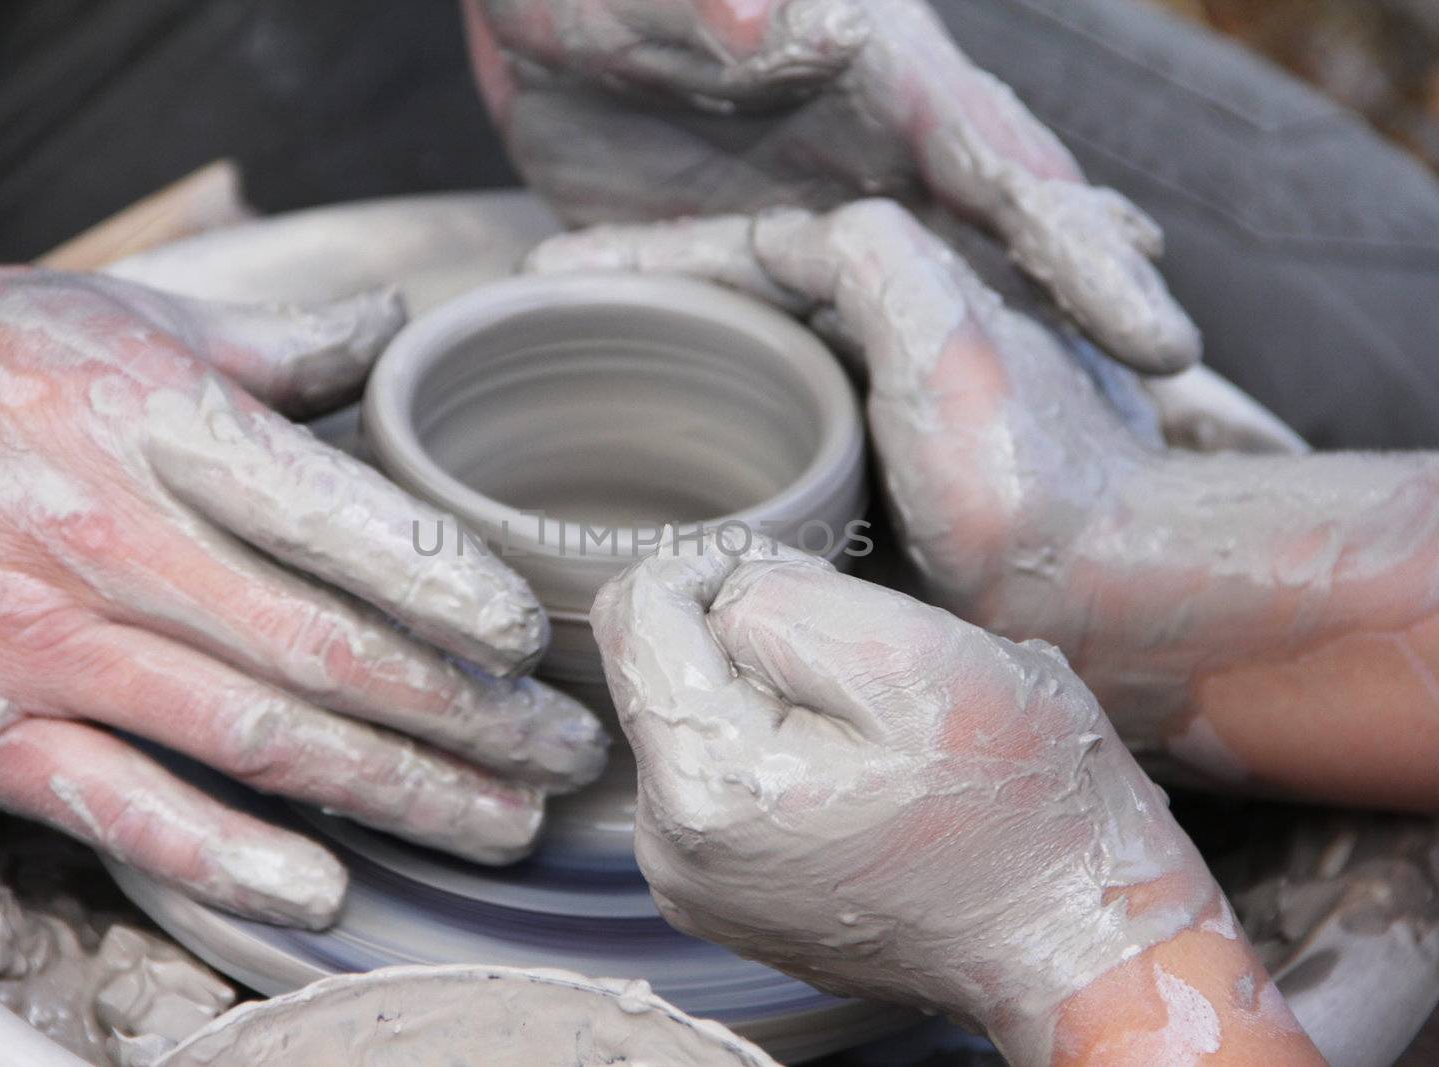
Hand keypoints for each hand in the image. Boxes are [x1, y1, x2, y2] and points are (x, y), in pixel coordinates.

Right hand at [0, 265, 607, 927]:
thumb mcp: (116, 315)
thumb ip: (270, 340)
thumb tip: (394, 326)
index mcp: (156, 427)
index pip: (338, 521)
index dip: (451, 588)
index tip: (533, 638)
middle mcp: (111, 543)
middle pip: (329, 650)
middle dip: (467, 714)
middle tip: (562, 754)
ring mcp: (48, 651)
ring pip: (259, 738)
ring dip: (398, 792)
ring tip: (502, 824)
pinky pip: (123, 811)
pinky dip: (224, 857)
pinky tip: (323, 887)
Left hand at [466, 0, 1199, 373]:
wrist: (523, 20)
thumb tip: (806, 20)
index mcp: (877, 74)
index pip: (1004, 167)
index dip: (1081, 251)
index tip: (1157, 334)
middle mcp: (875, 143)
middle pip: (1007, 234)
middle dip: (1086, 309)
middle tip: (1168, 404)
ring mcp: (825, 197)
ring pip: (939, 283)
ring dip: (1013, 343)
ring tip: (1090, 422)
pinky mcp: (763, 242)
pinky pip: (838, 316)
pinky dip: (884, 361)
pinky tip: (921, 414)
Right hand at [531, 202, 1438, 810]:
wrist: (1113, 604)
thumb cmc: (1036, 483)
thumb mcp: (946, 337)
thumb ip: (868, 260)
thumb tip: (785, 239)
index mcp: (898, 284)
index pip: (740, 250)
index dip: (638, 260)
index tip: (546, 275)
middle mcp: (886, 340)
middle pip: (732, 305)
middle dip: (633, 307)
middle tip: (538, 325)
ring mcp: (878, 419)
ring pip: (739, 375)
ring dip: (656, 373)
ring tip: (567, 391)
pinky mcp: (874, 493)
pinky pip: (758, 444)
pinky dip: (696, 444)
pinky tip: (646, 472)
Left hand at [591, 537, 1325, 1065]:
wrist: (1071, 936)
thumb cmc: (1018, 802)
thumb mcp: (912, 657)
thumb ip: (780, 600)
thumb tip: (715, 591)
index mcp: (705, 783)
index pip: (639, 605)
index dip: (727, 565)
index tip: (820, 596)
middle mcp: (670, 842)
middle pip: (660, 659)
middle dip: (752, 634)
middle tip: (863, 671)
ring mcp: (690, 874)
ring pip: (694, 708)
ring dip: (770, 688)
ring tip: (871, 729)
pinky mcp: (720, 885)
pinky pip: (719, 766)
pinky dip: (778, 742)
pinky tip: (856, 773)